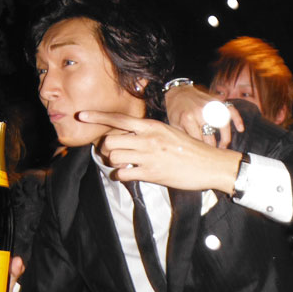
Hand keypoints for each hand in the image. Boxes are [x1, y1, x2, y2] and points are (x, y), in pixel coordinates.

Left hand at [80, 110, 241, 193]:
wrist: (210, 164)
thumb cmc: (191, 149)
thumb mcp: (170, 133)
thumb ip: (150, 133)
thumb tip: (132, 136)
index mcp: (152, 126)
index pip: (119, 118)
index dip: (97, 117)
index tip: (81, 116)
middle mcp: (148, 138)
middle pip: (110, 139)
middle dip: (107, 148)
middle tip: (115, 154)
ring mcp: (149, 156)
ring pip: (113, 156)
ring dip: (114, 162)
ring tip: (124, 165)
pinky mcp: (152, 173)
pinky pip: (124, 173)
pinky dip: (121, 175)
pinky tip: (129, 175)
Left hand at [164, 84, 243, 148]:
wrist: (178, 91)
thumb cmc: (176, 110)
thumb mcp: (175, 125)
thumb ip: (184, 137)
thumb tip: (192, 152)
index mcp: (188, 119)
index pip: (199, 141)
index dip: (202, 151)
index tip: (204, 158)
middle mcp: (201, 113)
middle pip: (211, 137)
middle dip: (212, 149)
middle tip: (213, 156)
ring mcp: (210, 106)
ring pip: (223, 126)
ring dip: (225, 139)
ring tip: (223, 147)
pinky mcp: (216, 101)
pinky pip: (230, 110)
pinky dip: (237, 119)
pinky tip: (241, 129)